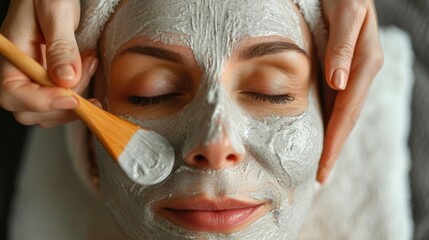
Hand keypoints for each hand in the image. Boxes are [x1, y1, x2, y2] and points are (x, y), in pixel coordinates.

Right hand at [0, 0, 97, 127]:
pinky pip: (61, 101)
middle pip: (30, 110)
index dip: (43, 102)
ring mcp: (33, 78)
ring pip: (49, 111)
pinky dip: (79, 95)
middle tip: (85, 72)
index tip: (72, 98)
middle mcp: (18, 72)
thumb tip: (66, 80)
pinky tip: (88, 71)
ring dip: (76, 98)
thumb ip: (60, 47)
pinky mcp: (49, 80)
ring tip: (89, 64)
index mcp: (10, 56)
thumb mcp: (55, 12)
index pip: (13, 93)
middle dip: (63, 102)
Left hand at [317, 0, 383, 182]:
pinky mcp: (342, 68)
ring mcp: (352, 72)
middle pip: (346, 119)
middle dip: (334, 149)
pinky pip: (336, 100)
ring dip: (332, 138)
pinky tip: (319, 130)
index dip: (335, 142)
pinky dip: (328, 120)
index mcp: (364, 64)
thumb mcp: (347, 12)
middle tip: (320, 177)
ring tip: (320, 162)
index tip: (323, 168)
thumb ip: (343, 45)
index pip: (347, 113)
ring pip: (341, 112)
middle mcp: (360, 72)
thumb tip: (339, 82)